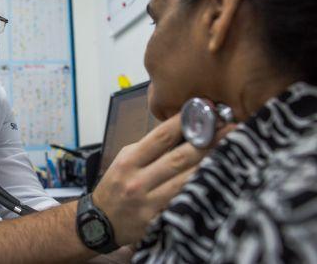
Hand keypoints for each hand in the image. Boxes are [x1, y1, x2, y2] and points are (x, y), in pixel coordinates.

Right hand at [92, 113, 235, 245]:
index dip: (185, 122)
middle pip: (179, 157)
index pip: (160, 137)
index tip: (205, 110)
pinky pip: (183, 203)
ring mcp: (148, 202)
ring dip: (211, 164)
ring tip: (233, 149)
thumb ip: (149, 148)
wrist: (100, 222)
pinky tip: (218, 181)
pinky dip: (201, 191)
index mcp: (129, 160)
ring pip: (186, 181)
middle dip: (208, 140)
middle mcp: (138, 180)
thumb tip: (181, 130)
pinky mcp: (156, 221)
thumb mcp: (124, 161)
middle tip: (231, 127)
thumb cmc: (115, 186)